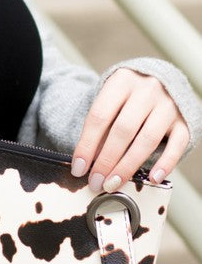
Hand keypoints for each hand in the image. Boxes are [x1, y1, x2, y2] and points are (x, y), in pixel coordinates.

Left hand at [71, 68, 189, 191]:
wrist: (160, 79)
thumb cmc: (127, 97)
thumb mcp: (109, 102)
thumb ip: (100, 128)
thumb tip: (88, 164)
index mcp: (122, 81)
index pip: (99, 116)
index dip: (86, 145)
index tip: (79, 169)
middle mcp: (147, 89)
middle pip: (123, 130)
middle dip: (106, 160)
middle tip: (96, 182)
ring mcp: (168, 104)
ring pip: (147, 139)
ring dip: (128, 166)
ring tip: (113, 184)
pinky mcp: (184, 120)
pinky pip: (177, 144)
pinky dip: (166, 163)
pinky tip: (153, 178)